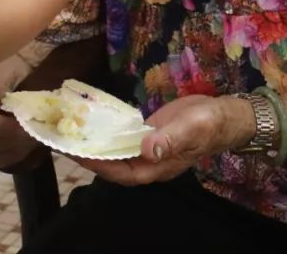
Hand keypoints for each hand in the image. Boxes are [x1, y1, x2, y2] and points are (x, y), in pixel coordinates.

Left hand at [74, 95, 253, 185]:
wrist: (223, 115)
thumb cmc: (209, 123)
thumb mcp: (191, 128)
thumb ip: (170, 140)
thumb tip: (147, 148)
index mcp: (158, 167)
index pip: (122, 172)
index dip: (99, 166)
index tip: (78, 154)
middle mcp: (149, 162)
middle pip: (113, 164)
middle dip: (89, 156)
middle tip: (63, 141)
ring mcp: (147, 150)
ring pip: (116, 152)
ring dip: (95, 144)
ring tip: (70, 132)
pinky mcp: (146, 136)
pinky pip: (123, 138)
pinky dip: (107, 133)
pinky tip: (91, 122)